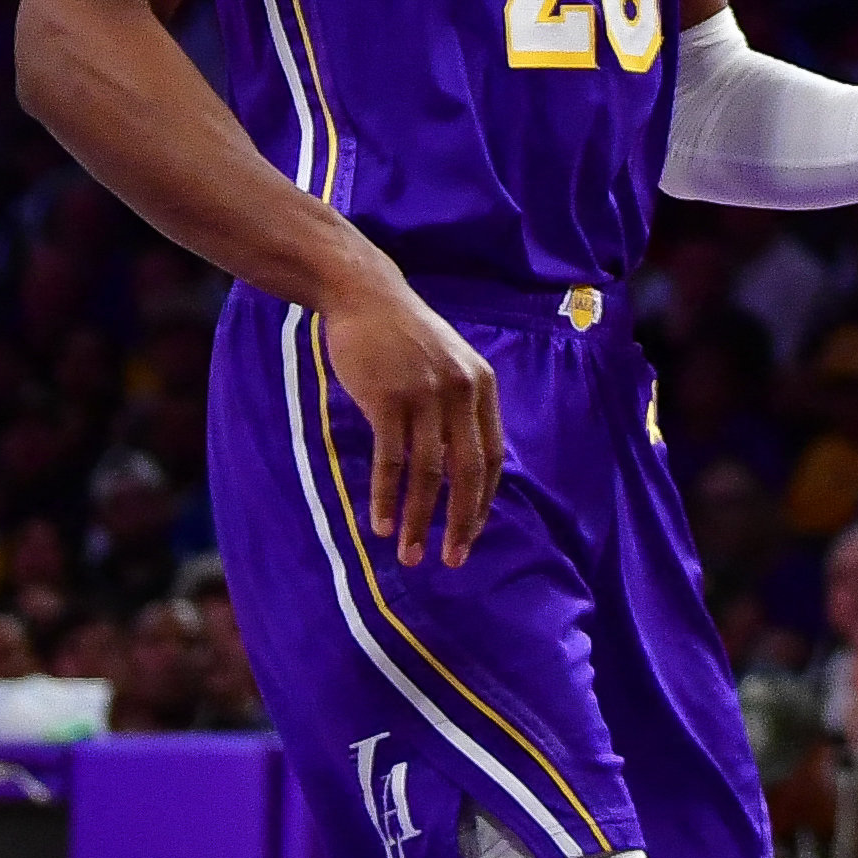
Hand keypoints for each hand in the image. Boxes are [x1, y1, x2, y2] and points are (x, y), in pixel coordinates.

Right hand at [321, 268, 504, 566]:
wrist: (366, 296)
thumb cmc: (405, 337)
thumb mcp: (449, 364)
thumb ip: (460, 407)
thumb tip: (463, 466)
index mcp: (483, 386)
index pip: (491, 457)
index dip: (482, 501)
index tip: (470, 535)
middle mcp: (461, 391)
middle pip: (467, 471)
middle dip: (461, 522)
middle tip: (452, 560)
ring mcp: (425, 394)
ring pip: (427, 472)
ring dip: (419, 519)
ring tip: (410, 554)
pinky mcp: (388, 398)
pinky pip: (391, 459)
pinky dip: (387, 497)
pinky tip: (382, 524)